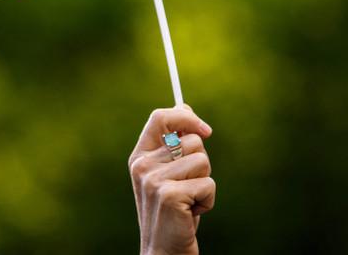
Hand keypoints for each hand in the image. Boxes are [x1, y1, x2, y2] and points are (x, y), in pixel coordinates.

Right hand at [129, 106, 214, 254]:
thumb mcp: (169, 175)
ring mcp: (153, 180)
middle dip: (201, 164)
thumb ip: (174, 145)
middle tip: (188, 187)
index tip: (206, 130)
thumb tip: (184, 107)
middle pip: (192, 140)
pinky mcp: (169, 195)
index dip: (186, 117)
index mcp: (139, 157)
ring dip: (205, 184)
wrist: (164, 252)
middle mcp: (142, 166)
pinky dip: (208, 201)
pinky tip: (192, 214)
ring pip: (203, 161)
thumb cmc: (173, 213)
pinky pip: (208, 184)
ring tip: (189, 202)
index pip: (160, 116)